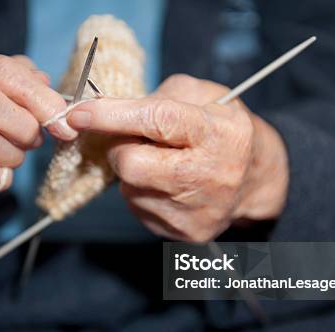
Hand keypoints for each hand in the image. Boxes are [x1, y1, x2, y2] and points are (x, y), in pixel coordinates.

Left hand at [66, 74, 288, 241]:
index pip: (158, 120)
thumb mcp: (203, 96)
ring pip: (130, 188)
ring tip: (160, 161)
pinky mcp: (186, 233)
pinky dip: (141, 191)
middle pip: (131, 164)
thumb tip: (105, 109)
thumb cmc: (222, 130)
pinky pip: (138, 209)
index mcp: (219, 133)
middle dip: (119, 147)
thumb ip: (158, 96)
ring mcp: (197, 211)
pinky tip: (164, 184)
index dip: (112, 116)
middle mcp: (210, 175)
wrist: (255, 180)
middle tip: (133, 139)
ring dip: (132, 171)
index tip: (78, 113)